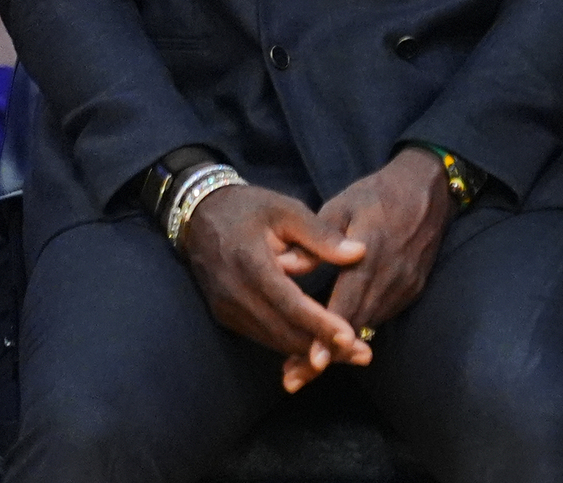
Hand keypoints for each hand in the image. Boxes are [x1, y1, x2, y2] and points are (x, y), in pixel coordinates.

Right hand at [181, 184, 368, 376]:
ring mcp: (228, 309)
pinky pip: (263, 335)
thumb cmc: (250, 208)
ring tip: (349, 354)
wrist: (200, 216)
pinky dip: (292, 343)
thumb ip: (322, 235)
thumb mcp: (288, 210)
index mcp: (251, 264)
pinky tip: (319, 345)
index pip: (289, 304)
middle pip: (283, 331)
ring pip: (274, 339)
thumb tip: (359, 253)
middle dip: (323, 347)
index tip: (350, 339)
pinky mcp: (227, 316)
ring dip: (310, 351)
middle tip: (362, 353)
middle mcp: (235, 294)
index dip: (320, 325)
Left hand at [280, 147, 453, 390]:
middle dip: (326, 353)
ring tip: (307, 367)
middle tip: (293, 378)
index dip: (328, 335)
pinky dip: (360, 329)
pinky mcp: (412, 289)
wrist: (428, 189)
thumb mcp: (342, 206)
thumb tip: (285, 266)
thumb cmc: (377, 195)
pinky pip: (382, 315)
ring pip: (369, 325)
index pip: (348, 303)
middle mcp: (391, 276)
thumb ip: (316, 240)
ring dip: (341, 347)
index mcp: (372, 253)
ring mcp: (405, 285)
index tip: (311, 362)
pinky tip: (337, 340)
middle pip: (357, 325)